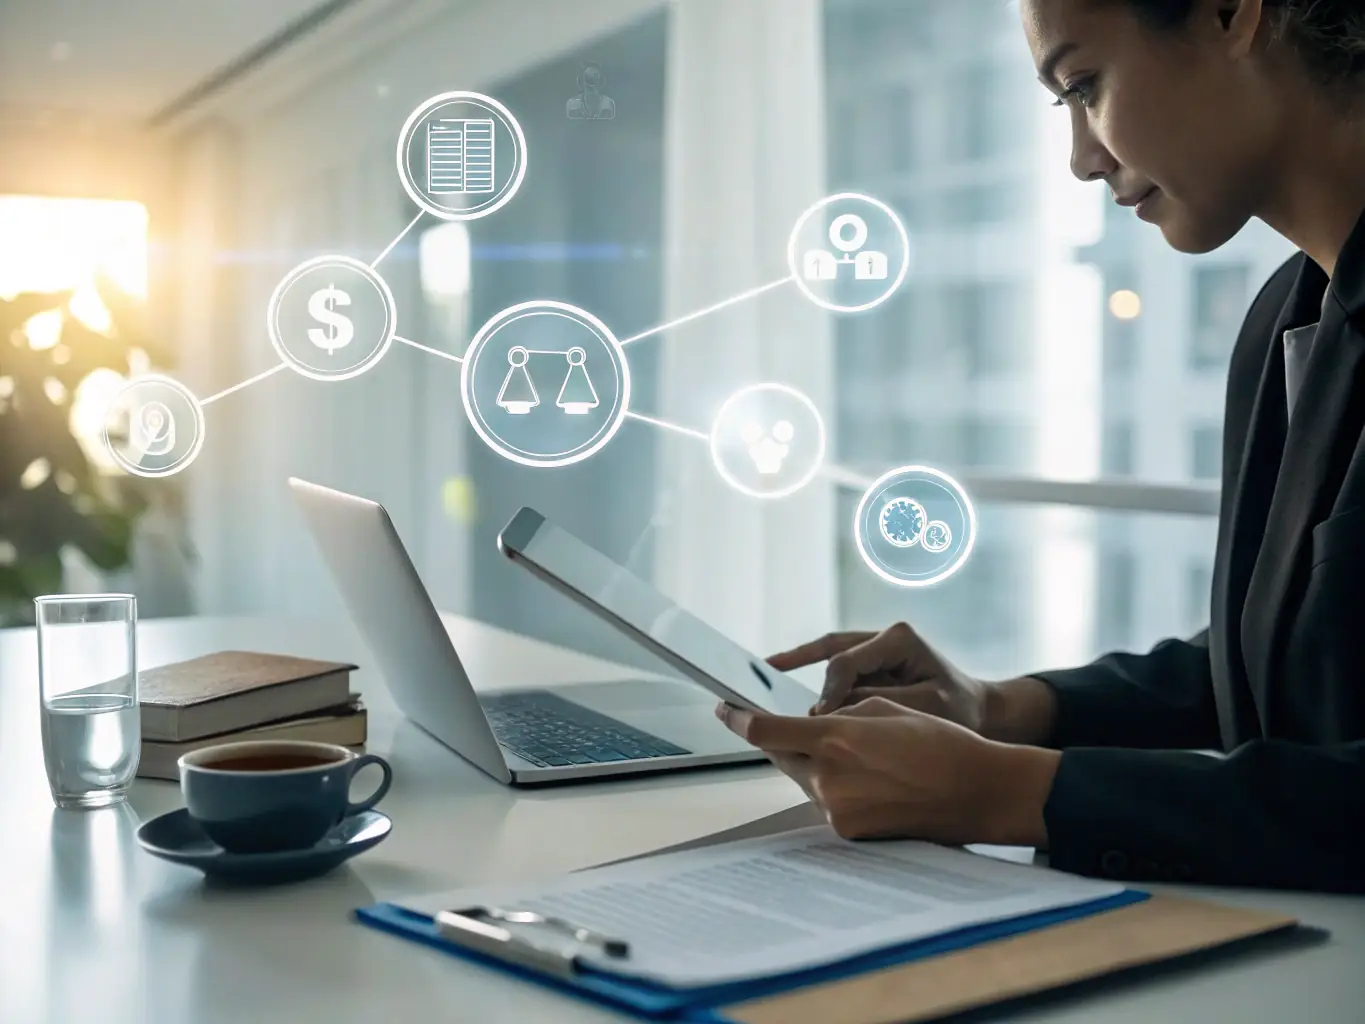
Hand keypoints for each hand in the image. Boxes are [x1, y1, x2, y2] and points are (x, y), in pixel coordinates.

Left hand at [714, 696, 1057, 847]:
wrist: (976, 792)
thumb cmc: (939, 744)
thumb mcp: (884, 708)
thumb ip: (839, 714)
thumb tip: (811, 721)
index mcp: (834, 739)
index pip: (766, 730)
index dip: (738, 719)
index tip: (725, 709)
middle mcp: (827, 778)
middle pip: (781, 755)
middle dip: (781, 740)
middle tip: (782, 725)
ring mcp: (836, 809)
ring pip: (805, 778)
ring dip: (813, 764)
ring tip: (853, 754)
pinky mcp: (848, 831)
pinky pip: (826, 800)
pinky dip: (833, 785)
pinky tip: (866, 778)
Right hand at [769, 622, 990, 727]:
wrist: (981, 712)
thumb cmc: (961, 711)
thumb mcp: (925, 708)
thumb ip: (878, 705)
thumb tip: (831, 711)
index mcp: (899, 640)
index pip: (848, 662)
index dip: (828, 692)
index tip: (817, 720)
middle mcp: (884, 637)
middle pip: (833, 654)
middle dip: (802, 672)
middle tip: (773, 694)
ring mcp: (876, 648)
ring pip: (829, 656)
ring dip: (800, 668)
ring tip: (766, 684)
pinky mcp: (871, 663)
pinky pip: (833, 664)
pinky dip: (807, 668)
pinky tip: (776, 669)